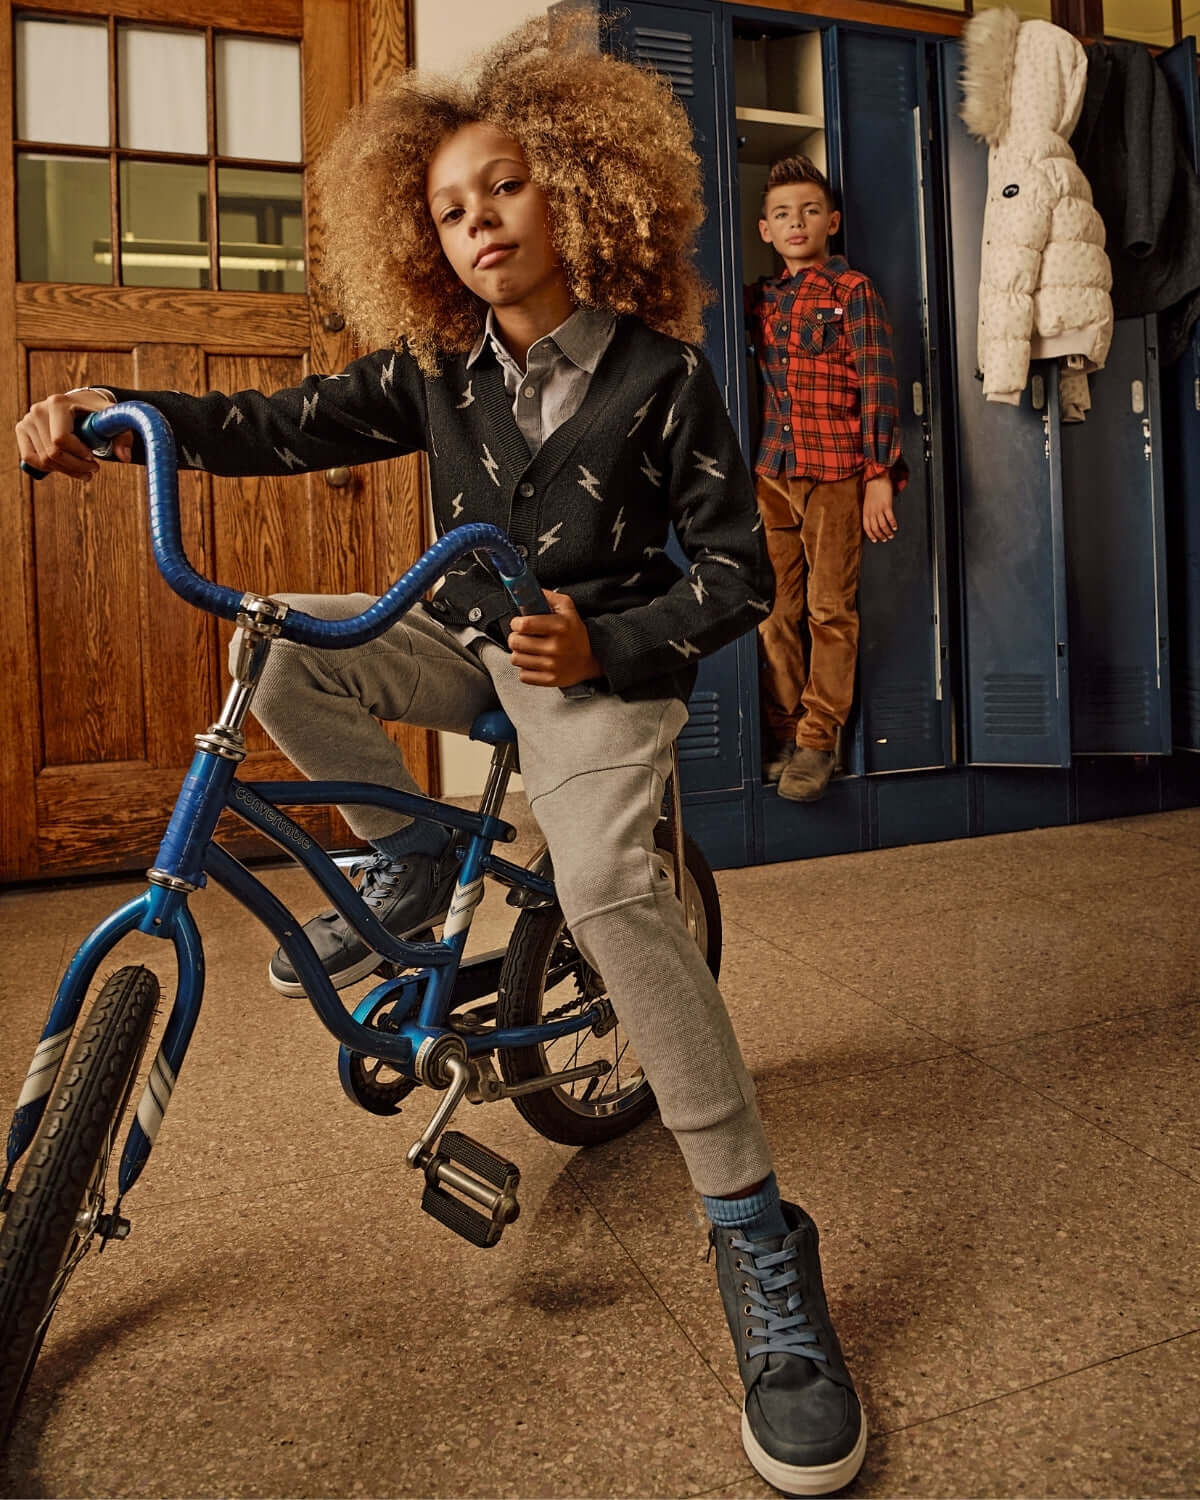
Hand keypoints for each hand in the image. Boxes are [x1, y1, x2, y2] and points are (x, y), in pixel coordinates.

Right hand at [15, 388, 129, 480]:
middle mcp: (38, 410)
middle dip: (76, 466)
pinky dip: (50, 469)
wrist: (81, 405)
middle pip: (52, 453)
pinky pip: (31, 459)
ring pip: (43, 459)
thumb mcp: (112, 420)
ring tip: (85, 472)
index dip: (78, 455)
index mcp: (58, 403)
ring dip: (66, 471)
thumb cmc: (97, 413)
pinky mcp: (22, 430)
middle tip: (93, 469)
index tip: (94, 459)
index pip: (61, 439)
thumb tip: (123, 457)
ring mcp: (27, 420)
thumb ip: (122, 435)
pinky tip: (66, 468)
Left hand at [508, 590, 602, 687]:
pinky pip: (523, 675)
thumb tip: (526, 590)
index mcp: (560, 626)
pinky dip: (526, 669)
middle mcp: (556, 647)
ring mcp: (553, 665)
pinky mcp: (550, 680)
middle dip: (515, 638)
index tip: (519, 623)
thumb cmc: (575, 632)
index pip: (523, 624)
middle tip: (522, 637)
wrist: (591, 659)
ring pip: (516, 659)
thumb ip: (547, 596)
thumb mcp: (567, 608)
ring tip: (529, 650)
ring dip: (519, 653)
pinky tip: (534, 662)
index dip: (516, 623)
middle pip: (515, 642)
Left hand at [862, 476, 896, 542]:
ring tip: (891, 536)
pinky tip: (895, 527)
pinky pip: (890, 518)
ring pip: (883, 525)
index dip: (871, 535)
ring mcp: (879, 509)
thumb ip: (869, 512)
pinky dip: (893, 524)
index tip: (875, 540)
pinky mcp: (887, 505)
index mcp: (865, 511)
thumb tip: (873, 522)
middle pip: (875, 528)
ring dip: (887, 532)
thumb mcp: (867, 503)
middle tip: (885, 539)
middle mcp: (871, 512)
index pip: (867, 528)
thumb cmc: (872, 490)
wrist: (877, 478)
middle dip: (880, 536)